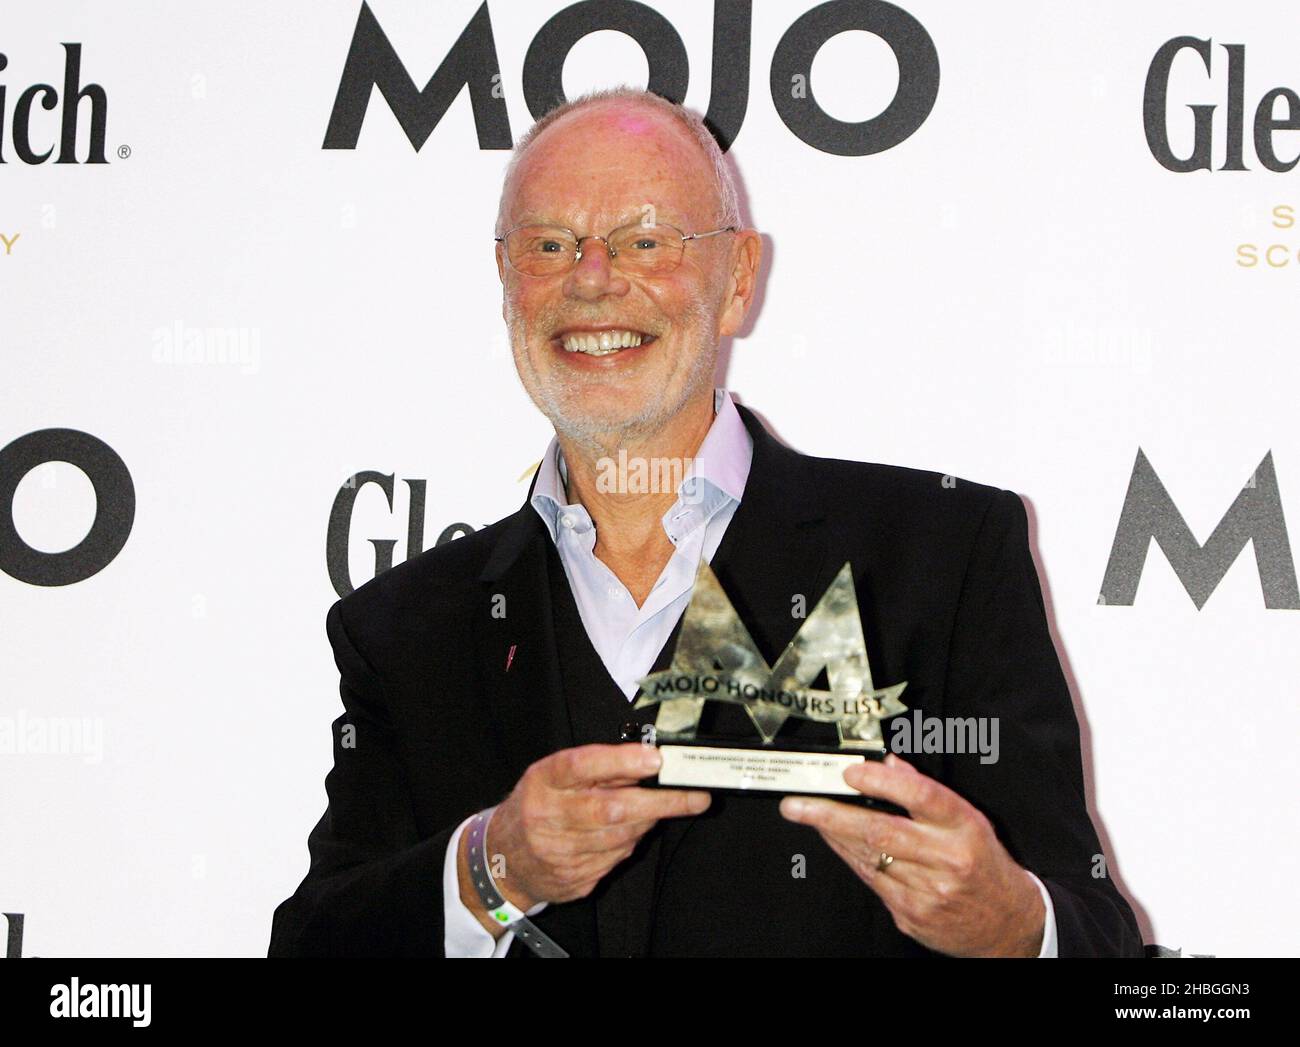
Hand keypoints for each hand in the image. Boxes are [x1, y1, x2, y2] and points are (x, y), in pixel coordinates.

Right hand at [478, 743, 709, 911]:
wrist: (503, 858)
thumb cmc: (540, 804)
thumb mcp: (557, 775)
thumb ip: (598, 767)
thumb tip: (650, 761)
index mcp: (544, 781)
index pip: (582, 766)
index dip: (621, 762)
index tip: (656, 759)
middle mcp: (547, 816)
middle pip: (610, 810)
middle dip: (660, 803)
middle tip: (696, 796)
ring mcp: (559, 853)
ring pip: (620, 838)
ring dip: (648, 822)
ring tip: (661, 808)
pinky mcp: (572, 879)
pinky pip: (615, 859)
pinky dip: (630, 842)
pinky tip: (628, 832)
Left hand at [778, 754, 1044, 956]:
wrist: (1007, 924)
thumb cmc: (983, 863)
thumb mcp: (968, 820)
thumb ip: (926, 791)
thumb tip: (887, 765)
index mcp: (963, 827)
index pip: (921, 797)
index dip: (882, 782)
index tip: (850, 772)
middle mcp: (946, 859)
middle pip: (881, 832)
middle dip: (831, 815)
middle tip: (797, 804)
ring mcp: (928, 891)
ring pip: (868, 857)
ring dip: (833, 834)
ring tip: (807, 814)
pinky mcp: (911, 915)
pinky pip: (871, 880)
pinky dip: (849, 857)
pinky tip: (836, 841)